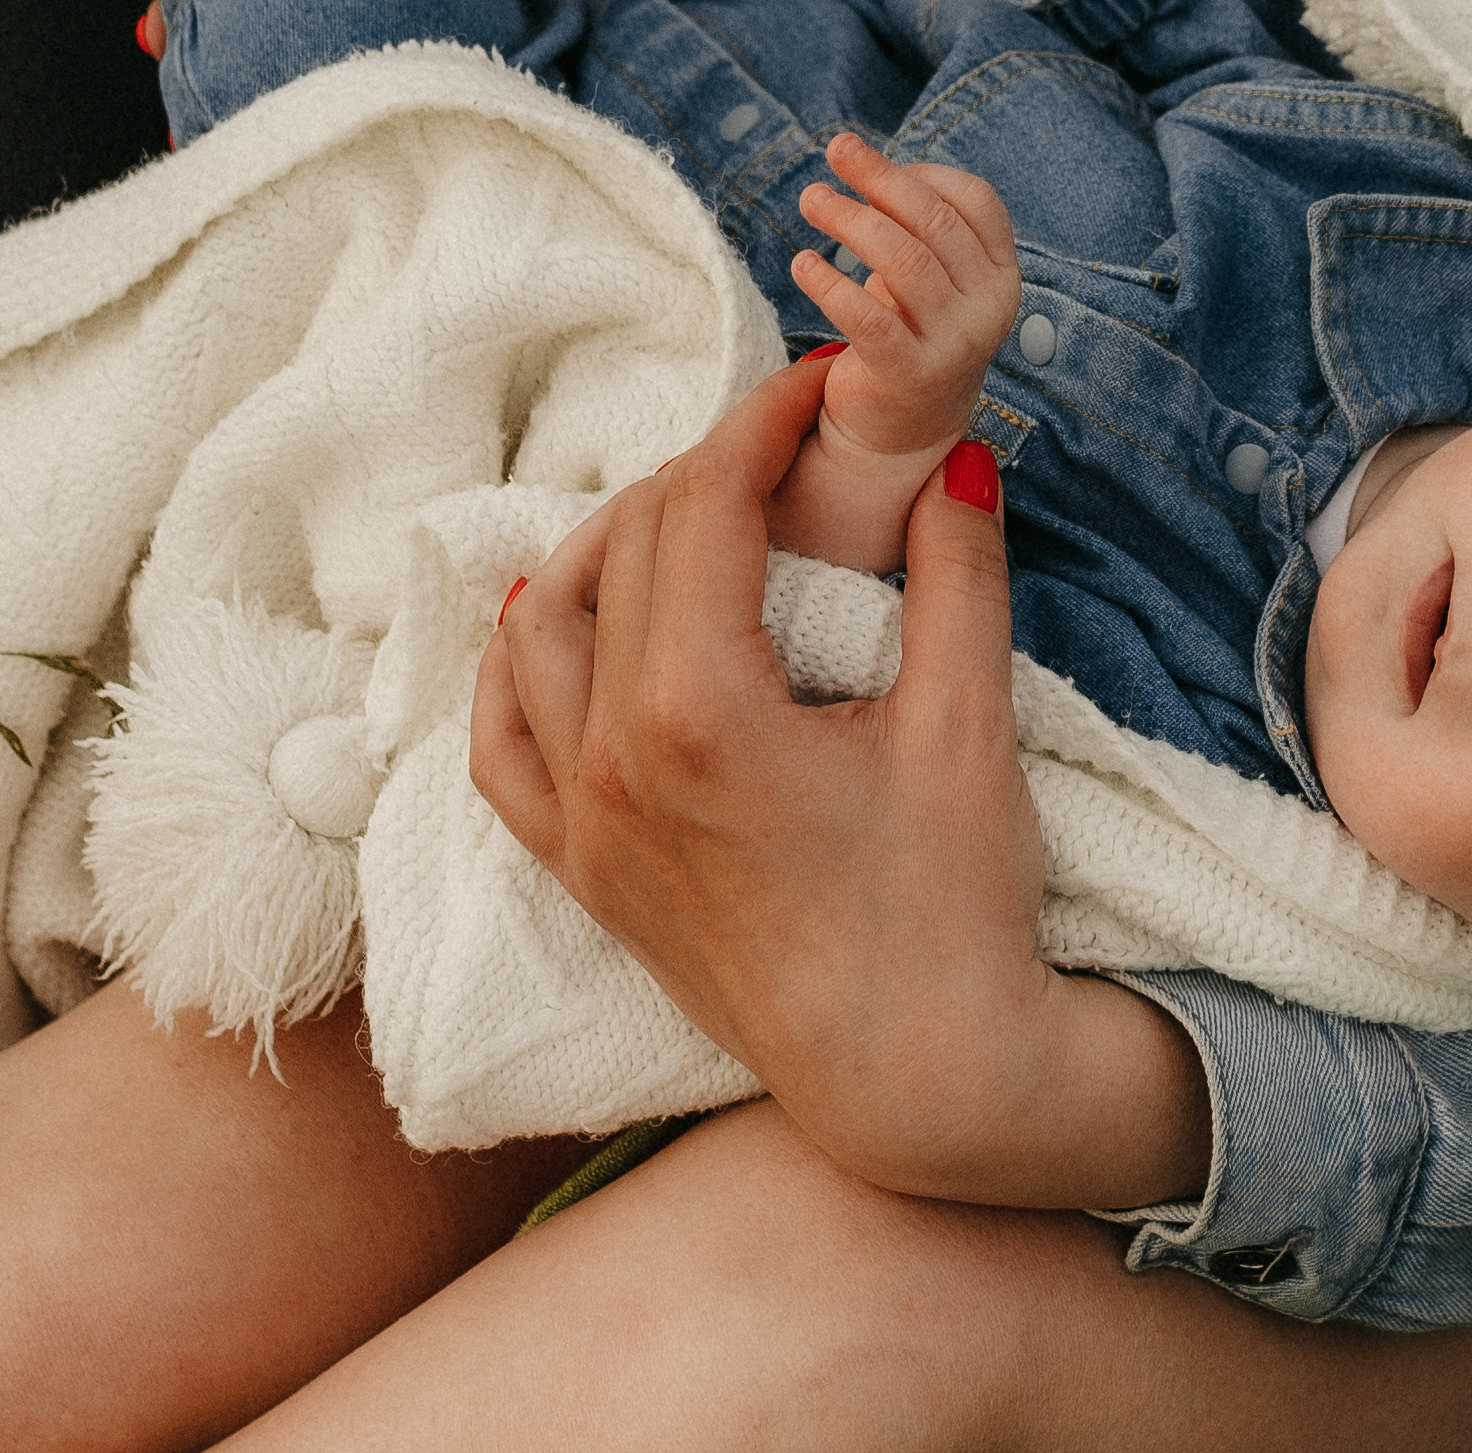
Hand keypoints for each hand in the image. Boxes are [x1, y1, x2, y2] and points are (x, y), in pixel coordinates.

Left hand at [471, 359, 1210, 1212]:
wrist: (924, 1082)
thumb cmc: (956, 908)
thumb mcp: (971, 722)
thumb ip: (956, 573)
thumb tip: (954, 457)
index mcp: (700, 711)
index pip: (704, 504)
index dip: (763, 422)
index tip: (819, 390)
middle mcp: (613, 759)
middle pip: (628, 545)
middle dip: (707, 470)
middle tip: (788, 447)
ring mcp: (584, 822)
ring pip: (541, 626)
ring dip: (607, 545)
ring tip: (691, 513)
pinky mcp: (582, 873)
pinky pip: (500, 745)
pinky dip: (516, 666)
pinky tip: (550, 617)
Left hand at [791, 133, 1019, 469]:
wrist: (902, 431)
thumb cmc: (910, 328)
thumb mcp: (929, 274)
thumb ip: (912, 222)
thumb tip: (857, 155)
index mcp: (1000, 272)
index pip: (976, 200)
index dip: (924, 173)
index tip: (875, 167)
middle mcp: (990, 306)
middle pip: (935, 222)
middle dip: (880, 178)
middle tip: (834, 152)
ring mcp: (955, 343)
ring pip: (902, 260)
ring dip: (849, 219)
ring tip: (812, 199)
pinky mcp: (909, 374)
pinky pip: (867, 318)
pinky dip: (830, 284)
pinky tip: (802, 263)